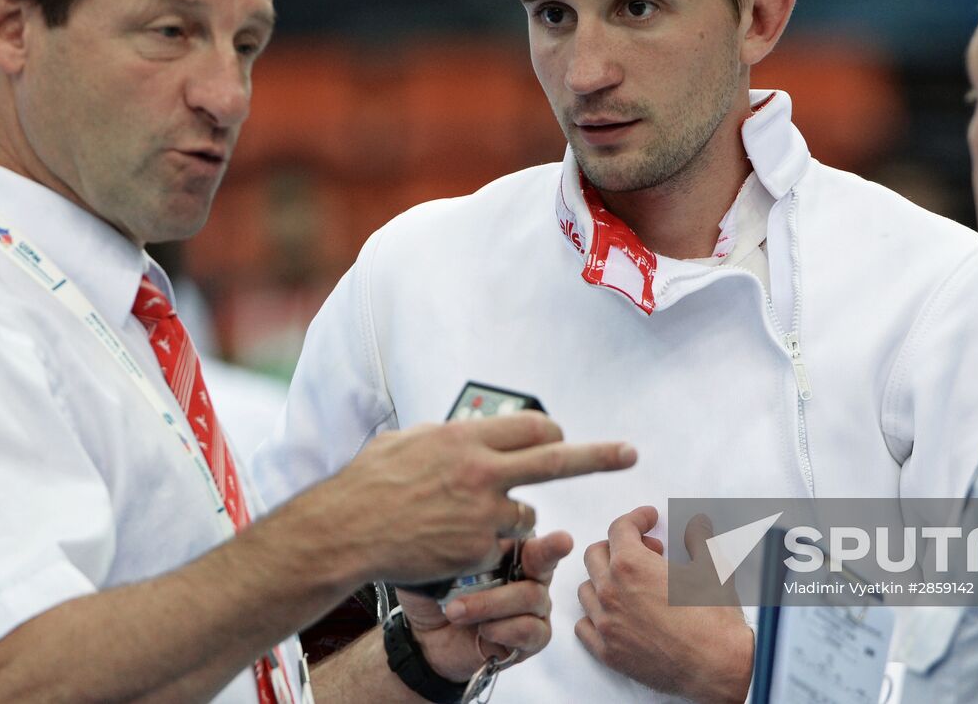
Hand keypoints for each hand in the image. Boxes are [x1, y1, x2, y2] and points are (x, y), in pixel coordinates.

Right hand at [302, 412, 635, 586]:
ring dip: (510, 516)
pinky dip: (483, 546)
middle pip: (557, 461)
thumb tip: (474, 427)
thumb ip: (449, 434)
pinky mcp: (478, 551)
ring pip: (525, 514)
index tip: (559, 436)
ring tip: (463, 519)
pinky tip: (449, 542)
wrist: (346, 532)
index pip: (531, 427)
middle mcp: (482, 473)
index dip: (550, 432)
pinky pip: (497, 547)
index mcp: (467, 439)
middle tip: (630, 453)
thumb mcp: (408, 440)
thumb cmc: (368, 483)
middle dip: (600, 456)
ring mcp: (483, 515)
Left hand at [397, 531, 572, 681]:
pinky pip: (530, 630)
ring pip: (531, 597)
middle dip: (537, 559)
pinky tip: (482, 630)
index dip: (550, 542)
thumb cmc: (435, 596)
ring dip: (491, 604)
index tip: (563, 541)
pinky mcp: (532, 639)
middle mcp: (529, 577)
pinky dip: (504, 629)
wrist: (426, 639)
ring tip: (457, 610)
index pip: (534, 539)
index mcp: (511, 553)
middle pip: (542, 564)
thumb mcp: (435, 567)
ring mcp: (533, 609)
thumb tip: (460, 535)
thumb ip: (452, 549)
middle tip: (511, 560)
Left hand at [575, 507, 753, 703]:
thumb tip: (697, 523)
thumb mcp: (712, 566)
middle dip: (620, 546)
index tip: (649, 519)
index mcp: (632, 566)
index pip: (620, 528)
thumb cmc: (714, 618)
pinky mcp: (608, 652)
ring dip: (605, 579)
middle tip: (648, 552)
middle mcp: (611, 592)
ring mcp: (606, 624)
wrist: (718, 666)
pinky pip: (584, 626)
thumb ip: (699, 537)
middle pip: (596, 554)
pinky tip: (618, 613)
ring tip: (632, 583)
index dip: (637, 518)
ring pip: (587, 589)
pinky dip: (596, 615)